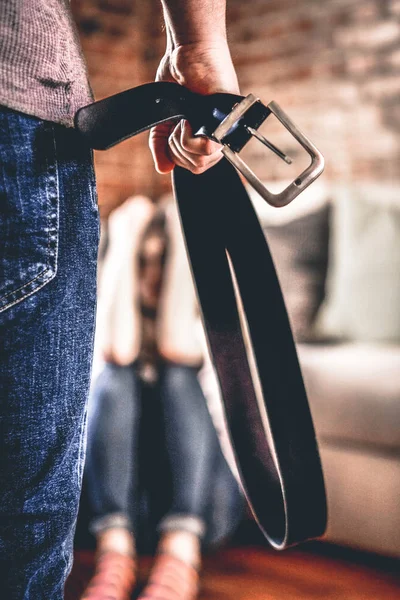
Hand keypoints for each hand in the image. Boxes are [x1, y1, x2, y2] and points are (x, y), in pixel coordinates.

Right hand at [149, 42, 239, 174]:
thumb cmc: (178, 78)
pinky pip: (209, 149)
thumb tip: (163, 169)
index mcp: (209, 138)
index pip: (196, 166)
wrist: (187, 52)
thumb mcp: (163, 119)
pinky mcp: (228, 123)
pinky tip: (189, 119)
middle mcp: (220, 137)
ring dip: (182, 140)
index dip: (178, 155)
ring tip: (184, 117)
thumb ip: (161, 145)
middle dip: (177, 148)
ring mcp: (226, 131)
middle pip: (197, 167)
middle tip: (178, 122)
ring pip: (201, 161)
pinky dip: (190, 138)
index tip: (174, 130)